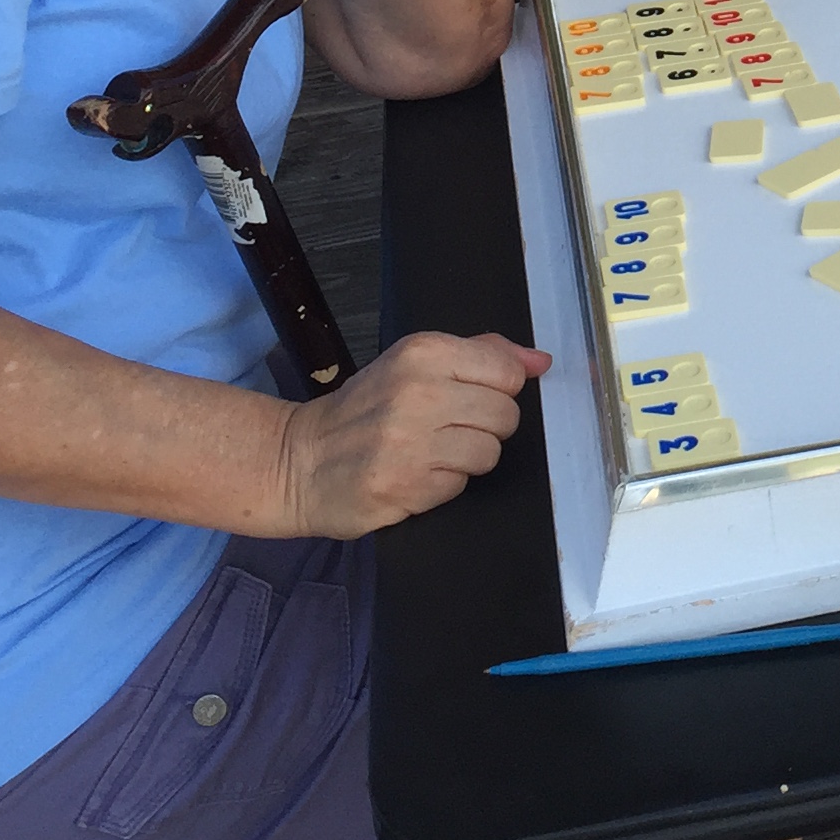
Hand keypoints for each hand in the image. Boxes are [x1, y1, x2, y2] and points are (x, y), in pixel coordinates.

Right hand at [273, 330, 547, 536]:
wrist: (299, 461)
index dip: (497, 390)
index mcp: (423, 352)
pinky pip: (459, 486)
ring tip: (430, 454)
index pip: (508, 372)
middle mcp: (418, 392)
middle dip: (484, 428)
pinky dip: (443, 485)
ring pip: (489, 453)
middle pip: (506, 415)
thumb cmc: (365, 410)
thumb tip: (540, 361)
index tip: (469, 397)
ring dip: (466, 460)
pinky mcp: (405, 486)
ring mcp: (410, 441)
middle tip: (447, 429)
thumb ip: (482, 356)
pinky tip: (414, 475)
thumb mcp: (415, 364)